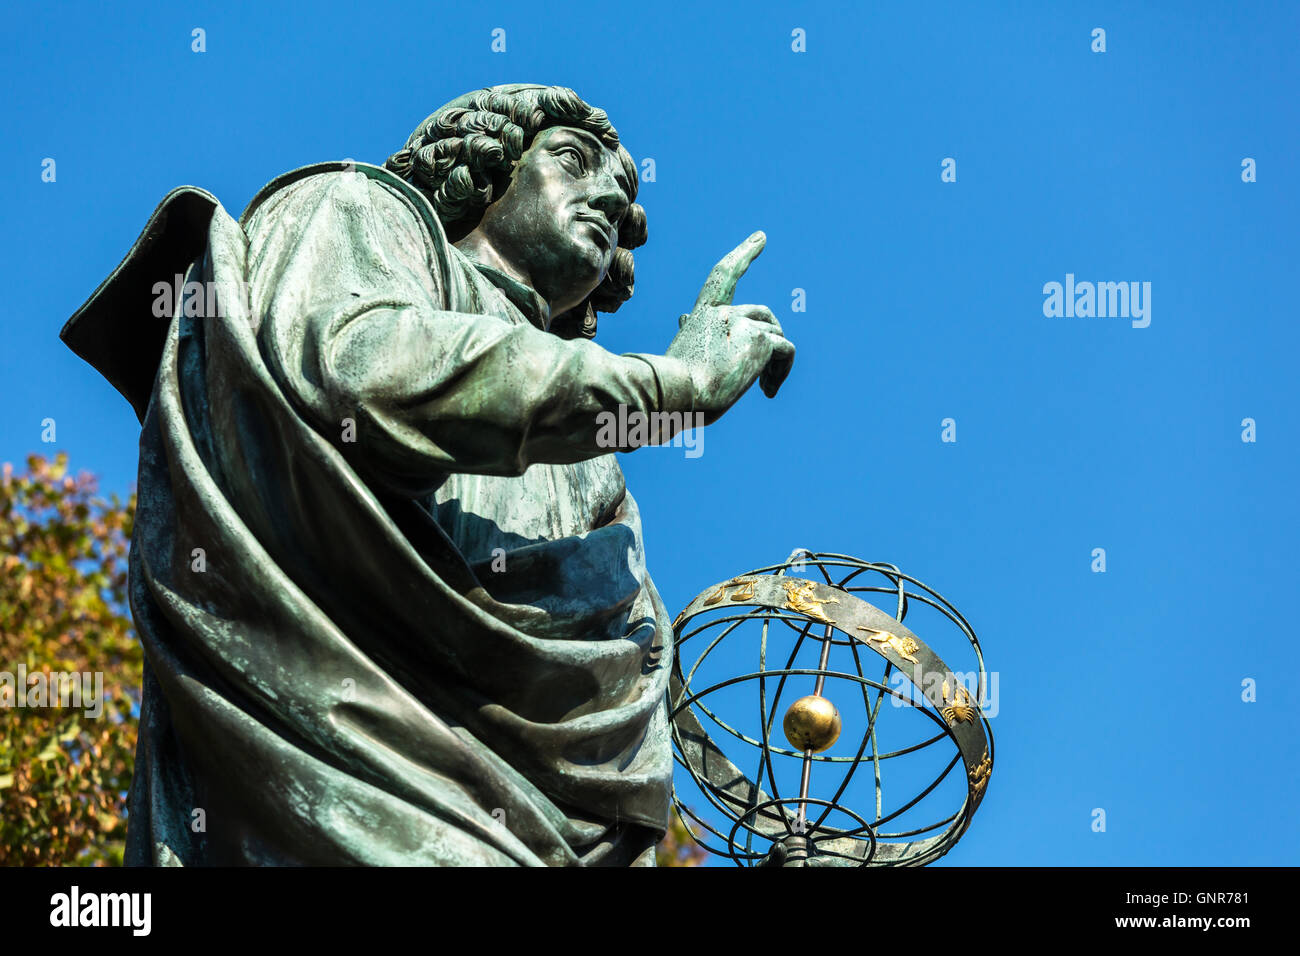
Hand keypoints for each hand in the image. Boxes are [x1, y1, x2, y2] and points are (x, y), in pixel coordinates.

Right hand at [665, 231, 794, 424]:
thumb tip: (682, 316)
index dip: (743, 254)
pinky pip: (786, 351)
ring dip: (775, 363)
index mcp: (702, 316)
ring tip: (765, 388)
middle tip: (764, 378)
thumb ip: (689, 331)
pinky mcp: (761, 339)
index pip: (724, 276)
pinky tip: (768, 391)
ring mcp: (743, 323)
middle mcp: (724, 313)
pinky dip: (782, 371)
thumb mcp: (680, 353)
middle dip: (772, 340)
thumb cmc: (673, 385)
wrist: (677, 391)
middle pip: (764, 315)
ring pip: (777, 335)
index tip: (762, 237)